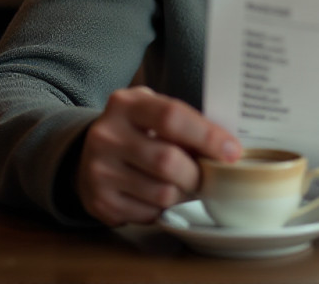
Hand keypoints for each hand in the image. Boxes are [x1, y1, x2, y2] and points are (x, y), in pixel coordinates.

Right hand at [76, 86, 241, 225]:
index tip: (232, 151)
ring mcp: (99, 170)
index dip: (207, 136)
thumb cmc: (136, 128)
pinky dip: (163, 208)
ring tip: (184, 183)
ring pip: (162, 193)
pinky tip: (158, 194)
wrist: (86, 151)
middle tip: (208, 175)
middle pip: (168, 161)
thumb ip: (184, 120)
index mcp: (126, 104)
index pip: (172, 117)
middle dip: (198, 173)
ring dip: (183, 193)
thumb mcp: (153, 109)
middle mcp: (107, 135)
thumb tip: (226, 146)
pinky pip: (148, 214)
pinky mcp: (98, 202)